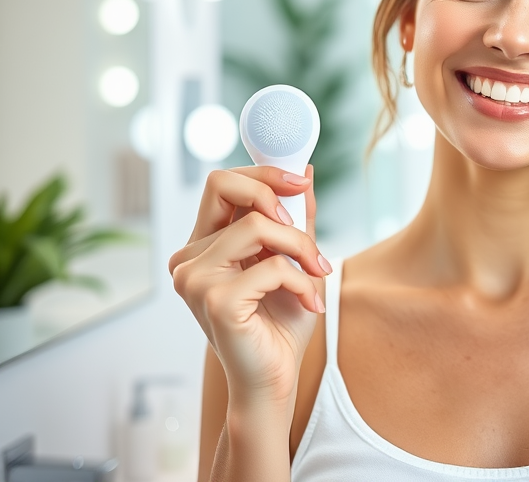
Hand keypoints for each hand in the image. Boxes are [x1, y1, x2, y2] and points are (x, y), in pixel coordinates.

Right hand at [168, 165, 330, 405]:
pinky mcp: (215, 300)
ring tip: (317, 273)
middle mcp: (190, 258)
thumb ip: (296, 216)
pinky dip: (301, 281)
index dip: (261, 173)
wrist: (275, 377)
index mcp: (204, 244)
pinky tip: (309, 303)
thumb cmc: (281, 322)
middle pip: (226, 186)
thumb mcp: (295, 258)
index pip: (221, 183)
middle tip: (305, 231)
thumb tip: (304, 171)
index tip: (298, 183)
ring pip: (257, 225)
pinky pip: (272, 267)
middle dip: (277, 199)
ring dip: (300, 247)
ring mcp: (196, 279)